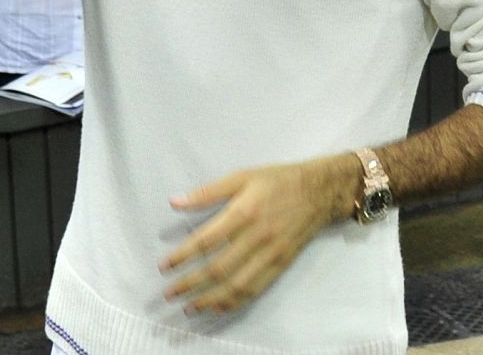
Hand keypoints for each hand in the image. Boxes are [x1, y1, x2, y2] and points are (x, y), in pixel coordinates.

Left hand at [162, 154, 353, 313]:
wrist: (318, 192)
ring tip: (190, 307)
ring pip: (238, 285)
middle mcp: (256, 238)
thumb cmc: (275, 181)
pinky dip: (237, 301)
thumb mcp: (240, 176)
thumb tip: (174, 202)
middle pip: (219, 268)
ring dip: (211, 299)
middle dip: (191, 284)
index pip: (207, 240)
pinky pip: (257, 288)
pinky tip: (220, 307)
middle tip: (169, 294)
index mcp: (243, 212)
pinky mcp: (281, 265)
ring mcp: (271, 255)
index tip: (164, 266)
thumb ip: (207, 192)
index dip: (183, 256)